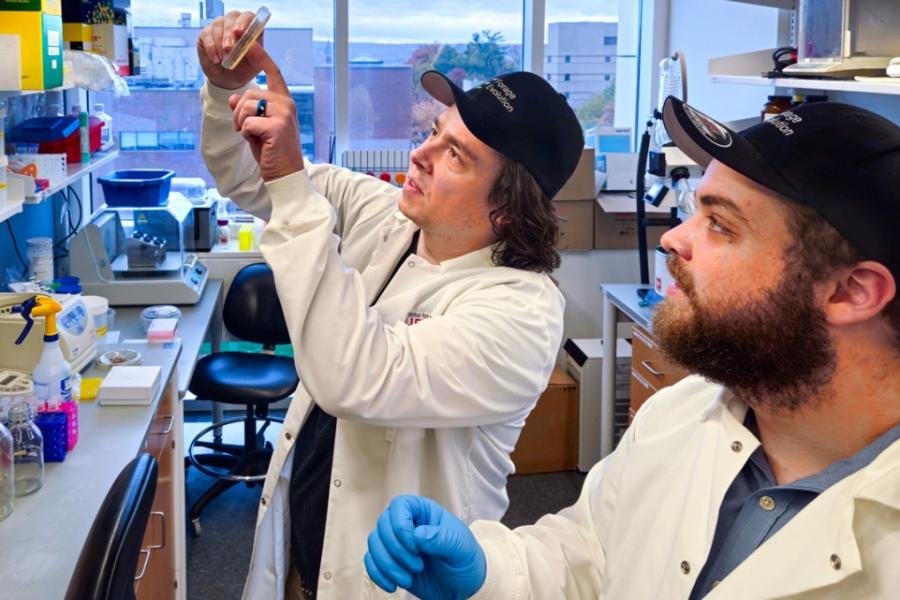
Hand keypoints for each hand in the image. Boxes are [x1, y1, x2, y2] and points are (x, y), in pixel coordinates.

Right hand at [196, 10, 265, 89]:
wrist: (227, 80)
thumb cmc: (244, 69)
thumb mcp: (255, 65)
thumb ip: (257, 54)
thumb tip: (251, 44)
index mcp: (250, 28)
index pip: (248, 16)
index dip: (244, 22)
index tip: (239, 32)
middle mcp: (235, 23)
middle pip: (232, 17)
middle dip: (230, 33)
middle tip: (229, 49)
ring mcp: (219, 26)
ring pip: (218, 25)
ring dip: (221, 44)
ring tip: (224, 60)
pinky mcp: (206, 33)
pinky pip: (207, 35)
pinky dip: (212, 48)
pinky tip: (216, 60)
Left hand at [230, 48, 304, 181]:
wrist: (285, 174)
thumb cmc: (272, 151)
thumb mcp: (256, 127)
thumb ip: (247, 110)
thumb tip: (234, 99)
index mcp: (284, 101)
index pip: (272, 72)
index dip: (260, 56)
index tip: (249, 42)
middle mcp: (286, 104)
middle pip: (249, 94)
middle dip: (239, 113)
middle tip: (244, 129)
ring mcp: (283, 114)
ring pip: (245, 107)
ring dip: (241, 124)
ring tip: (252, 136)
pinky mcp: (277, 127)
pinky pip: (247, 123)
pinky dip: (246, 134)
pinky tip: (258, 142)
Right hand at [365, 496, 486, 599]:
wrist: (464, 587)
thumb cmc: (466, 560)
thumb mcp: (461, 547)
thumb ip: (441, 538)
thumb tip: (417, 535)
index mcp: (425, 512)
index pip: (400, 505)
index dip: (400, 525)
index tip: (414, 547)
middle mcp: (407, 524)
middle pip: (383, 524)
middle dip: (396, 550)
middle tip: (417, 566)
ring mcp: (397, 543)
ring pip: (374, 543)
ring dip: (387, 564)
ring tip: (407, 579)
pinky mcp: (391, 562)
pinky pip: (371, 561)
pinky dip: (378, 574)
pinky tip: (393, 586)